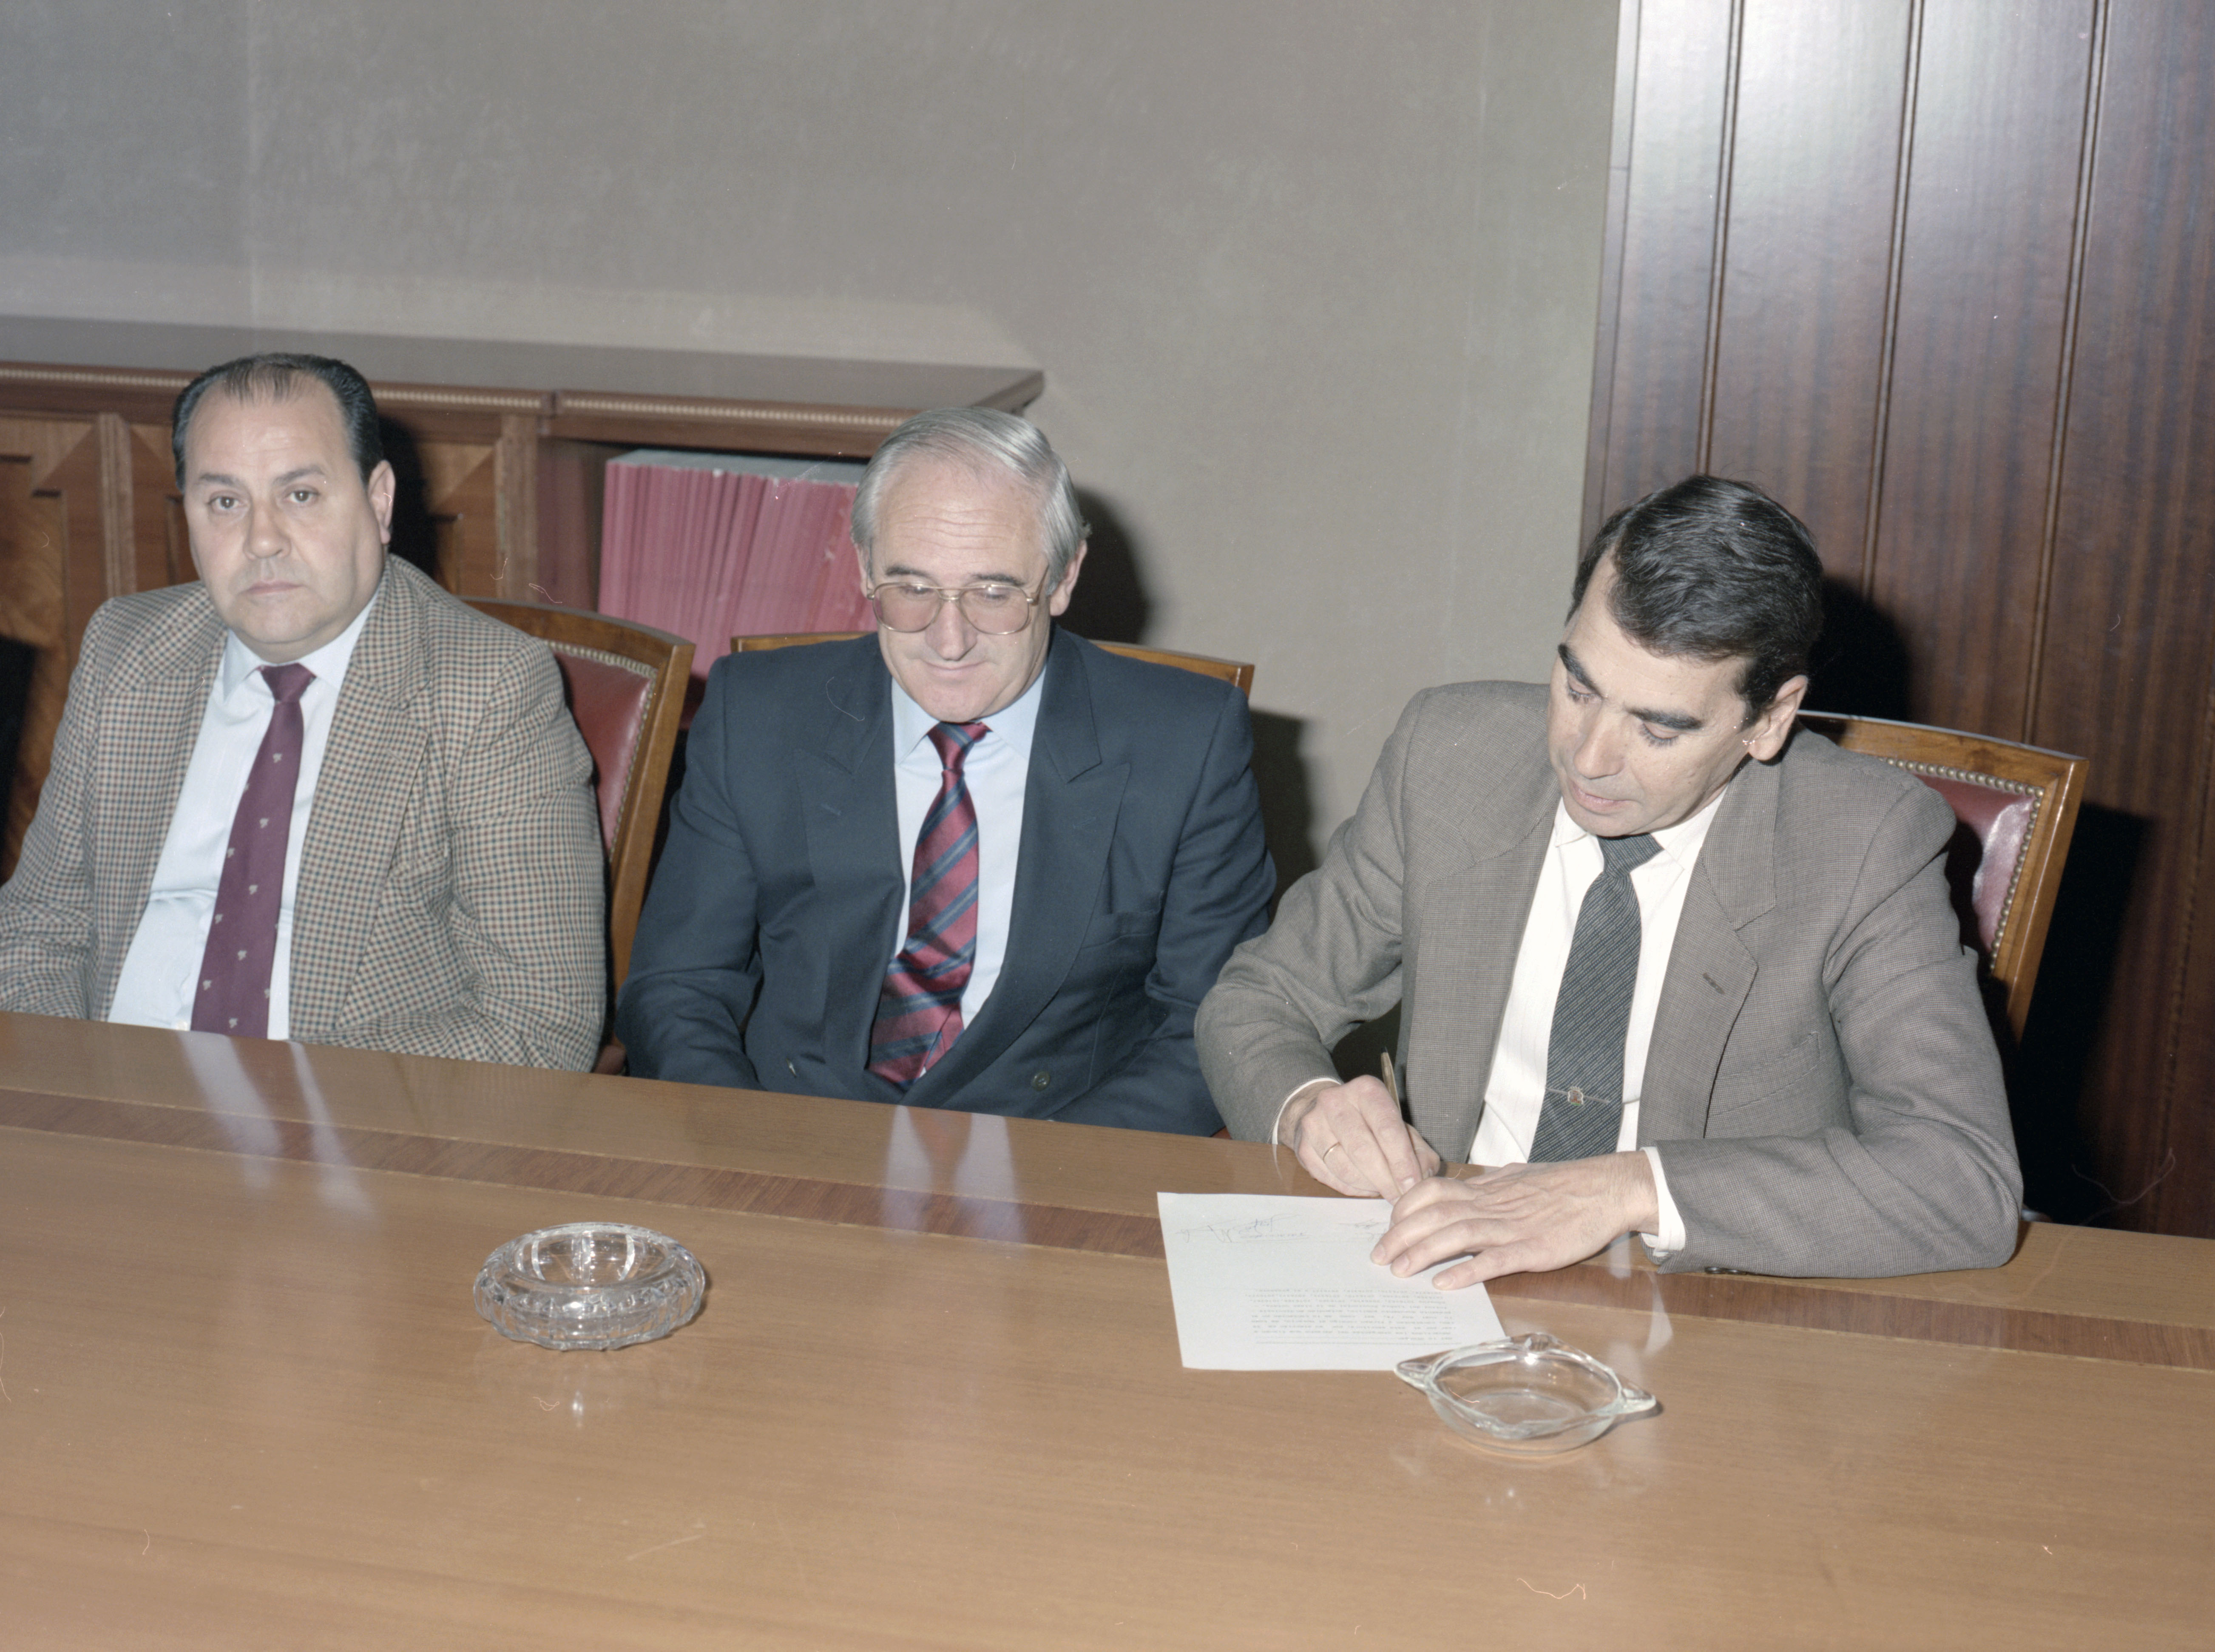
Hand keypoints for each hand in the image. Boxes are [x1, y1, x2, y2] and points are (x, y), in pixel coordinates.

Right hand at [1279, 1077, 1439, 1197]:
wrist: (1321, 1110)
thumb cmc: (1369, 1120)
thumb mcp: (1398, 1123)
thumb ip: (1417, 1148)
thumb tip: (1422, 1176)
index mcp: (1365, 1090)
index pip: (1386, 1128)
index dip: (1402, 1160)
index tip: (1413, 1184)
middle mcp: (1335, 1102)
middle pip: (1363, 1150)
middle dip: (1386, 1180)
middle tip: (1400, 1197)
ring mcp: (1314, 1124)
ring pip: (1346, 1168)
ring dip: (1370, 1186)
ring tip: (1384, 1190)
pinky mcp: (1302, 1147)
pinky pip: (1331, 1178)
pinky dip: (1353, 1189)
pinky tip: (1366, 1187)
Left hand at [1371, 1153, 1658, 1288]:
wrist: (1605, 1188)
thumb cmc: (1563, 1184)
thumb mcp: (1518, 1177)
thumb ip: (1488, 1187)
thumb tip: (1464, 1191)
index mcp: (1487, 1188)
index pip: (1432, 1190)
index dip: (1405, 1207)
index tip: (1390, 1225)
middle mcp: (1493, 1205)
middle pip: (1435, 1214)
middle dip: (1401, 1235)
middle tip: (1379, 1256)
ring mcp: (1512, 1227)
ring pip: (1457, 1235)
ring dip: (1423, 1253)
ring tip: (1399, 1271)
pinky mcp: (1533, 1249)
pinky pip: (1494, 1260)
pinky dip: (1467, 1271)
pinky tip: (1445, 1283)